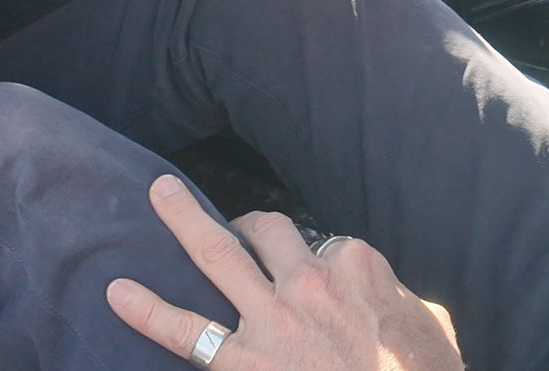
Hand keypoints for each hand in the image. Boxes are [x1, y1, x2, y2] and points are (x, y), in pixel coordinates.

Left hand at [107, 176, 461, 370]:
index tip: (297, 268)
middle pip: (265, 231)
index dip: (304, 255)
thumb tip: (408, 302)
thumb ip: (408, 302)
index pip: (320, 244)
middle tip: (195, 195)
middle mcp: (310, 281)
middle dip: (229, 212)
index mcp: (356, 266)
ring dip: (183, 221)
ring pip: (218, 255)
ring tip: (159, 195)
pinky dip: (149, 309)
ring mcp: (273, 317)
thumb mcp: (430, 326)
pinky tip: (118, 294)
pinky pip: (186, 330)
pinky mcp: (245, 361)